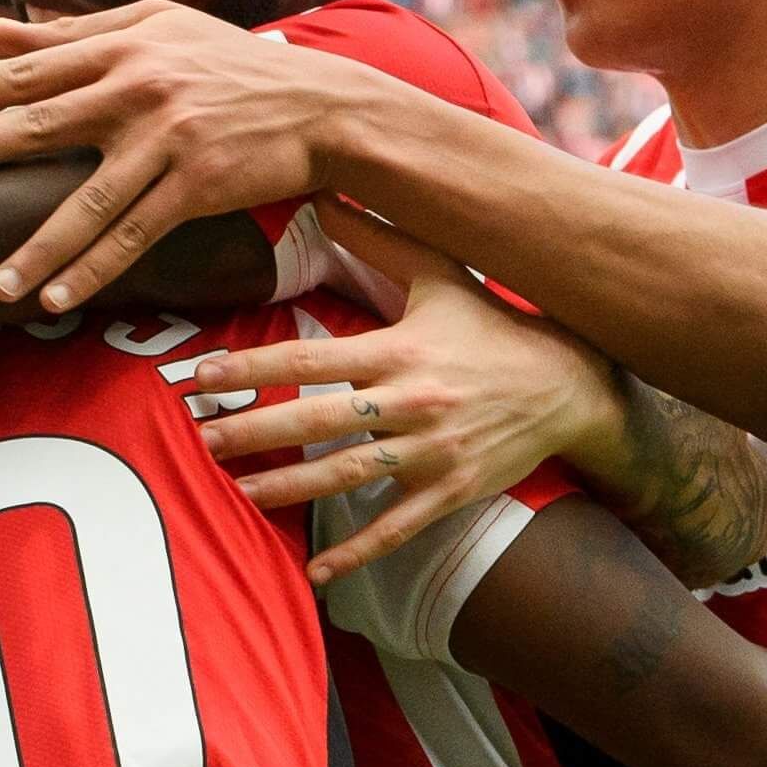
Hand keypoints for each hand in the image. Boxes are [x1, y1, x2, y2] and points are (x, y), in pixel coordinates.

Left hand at [0, 0, 376, 311]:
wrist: (319, 105)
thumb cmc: (232, 64)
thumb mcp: (160, 28)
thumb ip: (78, 34)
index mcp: (123, 50)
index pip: (30, 70)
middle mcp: (138, 91)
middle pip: (41, 124)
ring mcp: (167, 141)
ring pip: (87, 201)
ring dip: (37, 247)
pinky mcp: (197, 186)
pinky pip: (135, 235)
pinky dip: (96, 268)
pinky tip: (58, 296)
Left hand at [191, 197, 619, 583]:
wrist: (569, 384)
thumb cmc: (492, 325)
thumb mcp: (440, 273)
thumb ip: (377, 238)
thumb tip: (320, 192)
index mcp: (400, 349)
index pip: (311, 359)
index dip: (252, 367)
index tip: (201, 374)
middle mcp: (412, 402)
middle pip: (318, 421)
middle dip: (253, 430)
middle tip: (197, 438)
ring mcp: (432, 451)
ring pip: (348, 475)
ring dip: (288, 487)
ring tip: (234, 492)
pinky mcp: (452, 490)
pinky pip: (397, 526)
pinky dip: (357, 551)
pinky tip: (316, 574)